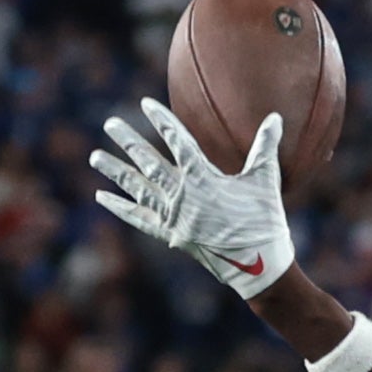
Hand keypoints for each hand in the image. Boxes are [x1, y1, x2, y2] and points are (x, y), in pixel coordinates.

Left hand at [86, 98, 293, 296]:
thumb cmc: (265, 220)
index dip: (161, 120)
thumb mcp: (266, 180)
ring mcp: (174, 217)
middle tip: (110, 123)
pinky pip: (139, 220)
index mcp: (204, 178)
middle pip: (149, 162)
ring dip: (115, 171)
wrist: (258, 267)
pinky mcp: (171, 236)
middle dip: (128, 141)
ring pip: (138, 189)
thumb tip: (276, 116)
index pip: (178, 141)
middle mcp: (183, 196)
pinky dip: (120, 208)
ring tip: (95, 156)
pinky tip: (101, 196)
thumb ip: (265, 146)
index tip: (145, 104)